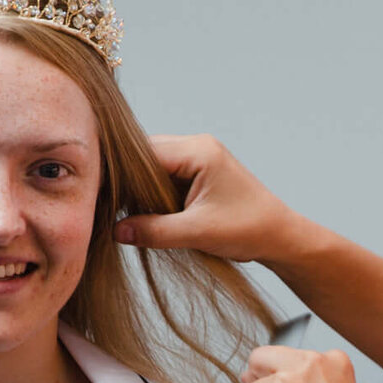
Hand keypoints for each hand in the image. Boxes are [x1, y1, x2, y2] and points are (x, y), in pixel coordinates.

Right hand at [113, 134, 306, 264]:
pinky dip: (153, 195)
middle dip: (128, 183)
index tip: (101, 197)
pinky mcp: (199, 173)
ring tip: (127, 214)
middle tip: (110, 209)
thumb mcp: (197, 233)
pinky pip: (165, 177)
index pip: (143, 153)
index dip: (120, 175)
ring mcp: (198, 157)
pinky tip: (146, 214)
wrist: (281, 236)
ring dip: (141, 190)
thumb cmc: (249, 230)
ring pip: (152, 167)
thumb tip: (116, 231)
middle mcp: (197, 146)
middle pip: (144, 156)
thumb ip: (154, 231)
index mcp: (198, 151)